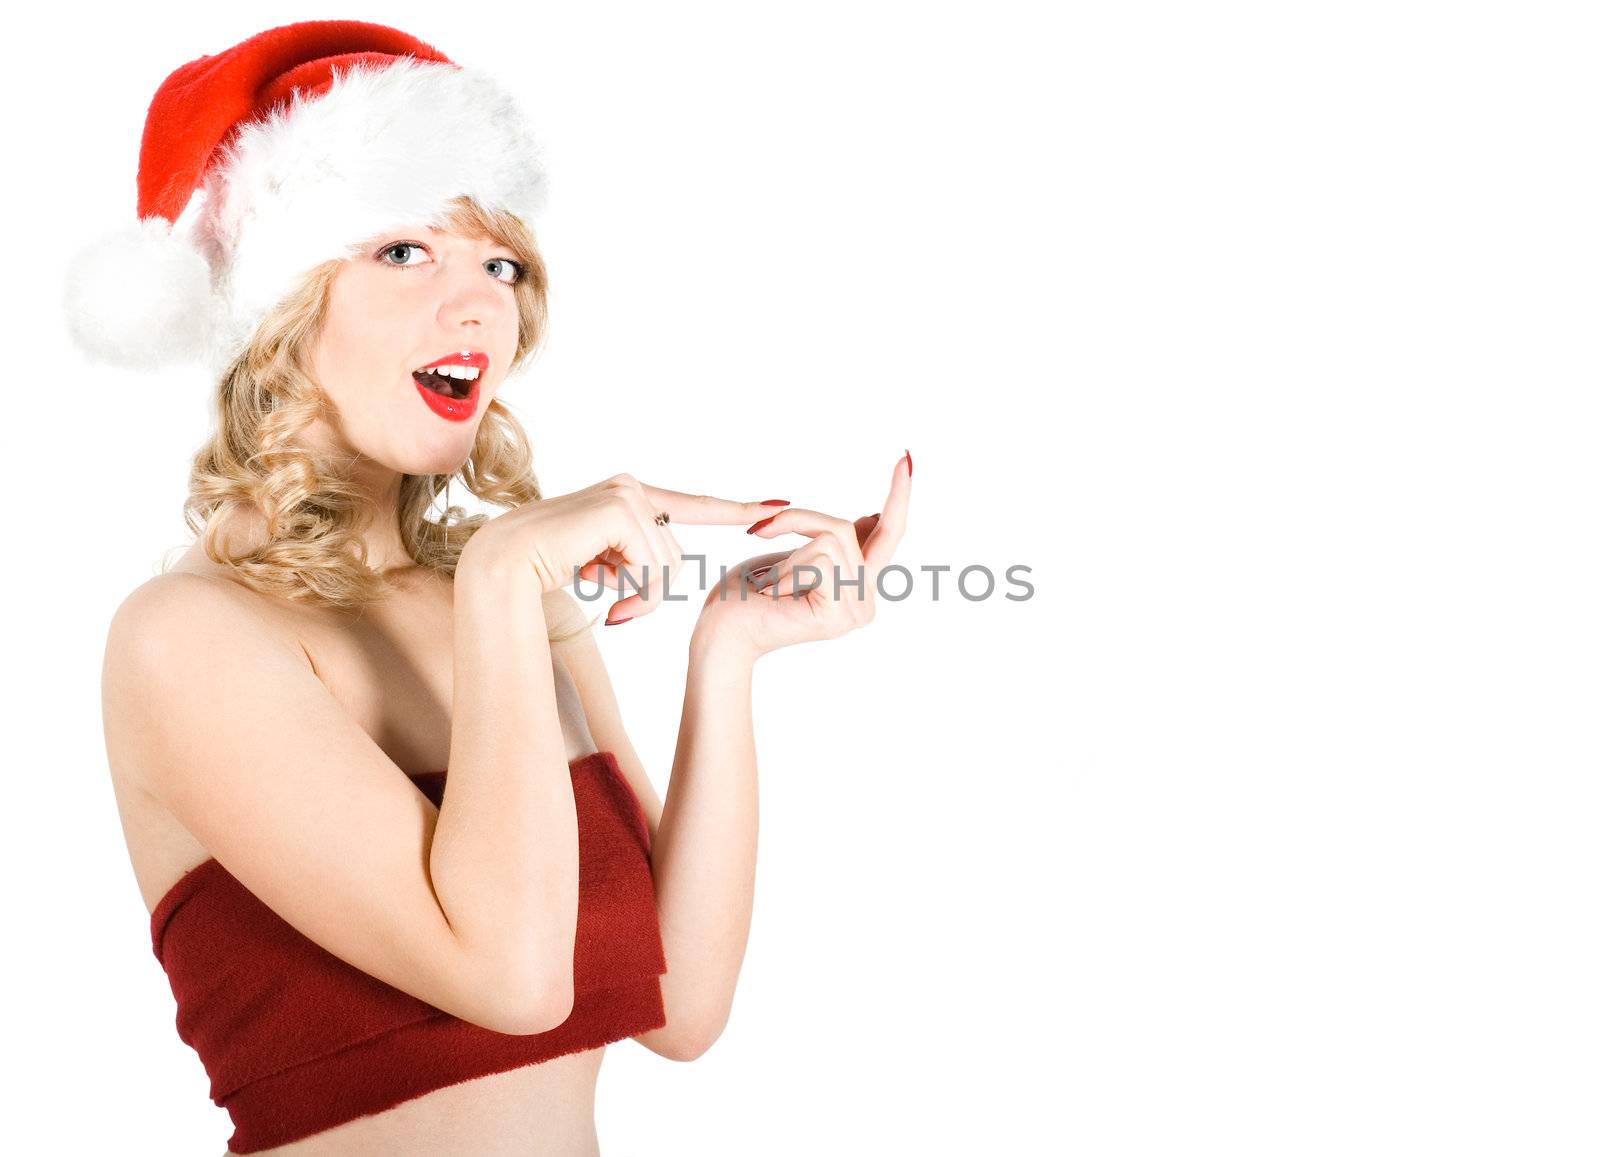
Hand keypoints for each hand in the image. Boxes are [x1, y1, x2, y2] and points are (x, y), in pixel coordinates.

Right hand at [462, 473, 784, 621]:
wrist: (501, 568)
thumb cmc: (540, 571)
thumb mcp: (599, 566)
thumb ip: (631, 561)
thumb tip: (660, 577)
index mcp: (628, 498)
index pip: (692, 506)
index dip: (735, 509)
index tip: (777, 505)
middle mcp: (631, 488)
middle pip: (676, 557)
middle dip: (649, 593)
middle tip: (616, 607)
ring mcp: (626, 495)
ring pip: (667, 567)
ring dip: (638, 596)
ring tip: (598, 592)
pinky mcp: (620, 510)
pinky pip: (653, 568)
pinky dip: (632, 592)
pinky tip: (596, 587)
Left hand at [694, 452, 911, 658]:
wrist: (722, 633)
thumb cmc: (747, 595)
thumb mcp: (795, 555)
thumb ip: (837, 542)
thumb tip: (872, 518)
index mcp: (859, 586)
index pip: (888, 533)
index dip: (899, 494)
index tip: (906, 458)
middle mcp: (866, 601)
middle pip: (845, 527)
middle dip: (798, 519)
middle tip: (759, 531)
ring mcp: (856, 610)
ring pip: (830, 538)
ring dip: (787, 551)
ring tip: (770, 583)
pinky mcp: (839, 614)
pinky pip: (820, 557)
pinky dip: (788, 567)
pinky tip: (774, 594)